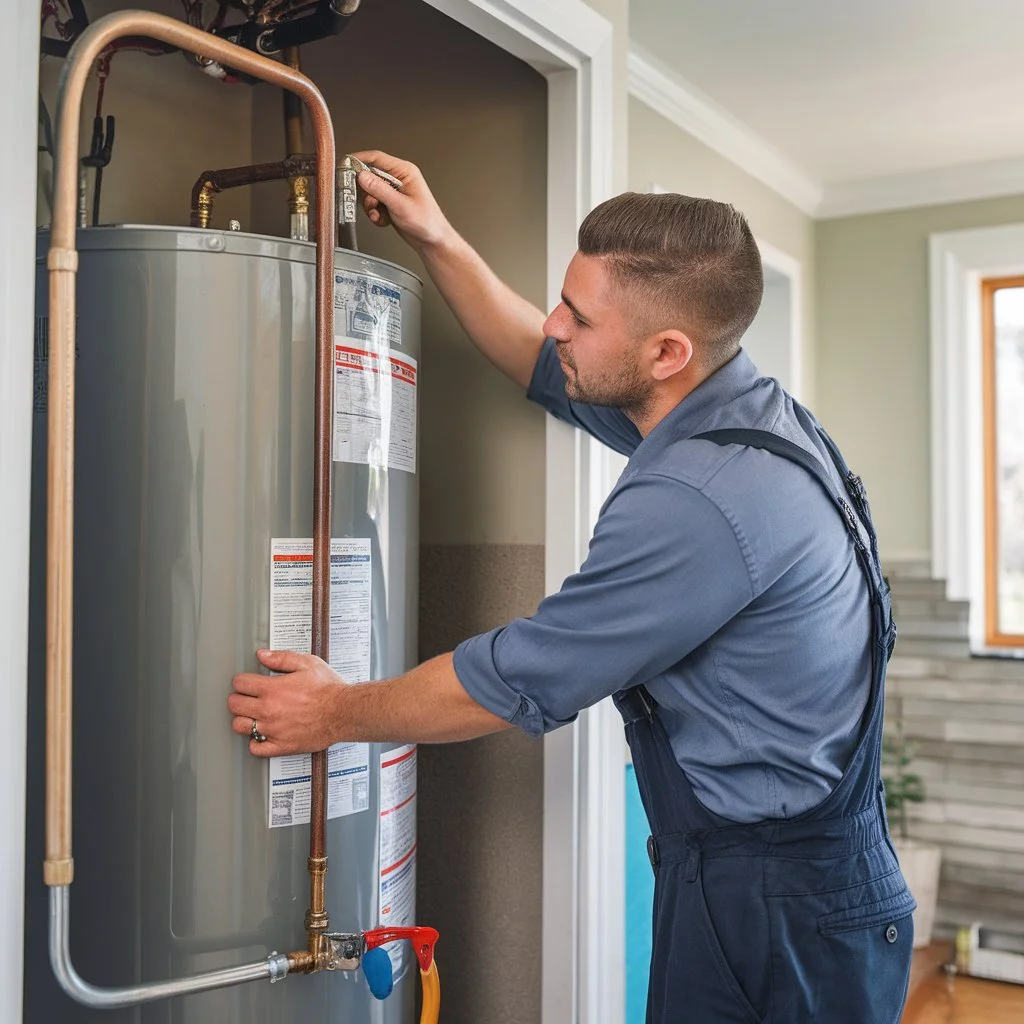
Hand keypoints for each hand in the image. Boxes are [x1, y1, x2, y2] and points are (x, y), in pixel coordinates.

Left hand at [228, 650, 344, 757]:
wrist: (344, 711)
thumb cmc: (329, 689)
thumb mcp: (307, 663)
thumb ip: (281, 658)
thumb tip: (263, 655)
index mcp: (273, 689)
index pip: (240, 683)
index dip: (242, 680)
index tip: (247, 682)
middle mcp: (269, 710)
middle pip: (234, 705)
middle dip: (238, 698)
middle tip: (246, 697)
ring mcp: (273, 730)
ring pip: (240, 726)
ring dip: (243, 719)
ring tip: (252, 715)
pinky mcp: (282, 746)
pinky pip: (256, 748)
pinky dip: (255, 742)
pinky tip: (262, 734)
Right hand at [350, 150, 452, 251]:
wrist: (432, 241)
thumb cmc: (427, 222)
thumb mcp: (400, 205)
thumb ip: (379, 190)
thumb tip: (362, 176)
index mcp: (405, 172)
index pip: (377, 158)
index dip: (359, 161)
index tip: (346, 167)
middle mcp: (398, 179)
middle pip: (369, 176)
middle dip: (366, 192)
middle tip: (369, 202)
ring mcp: (393, 192)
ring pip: (369, 192)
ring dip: (370, 206)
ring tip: (379, 214)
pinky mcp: (390, 204)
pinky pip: (373, 204)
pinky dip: (375, 214)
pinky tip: (383, 220)